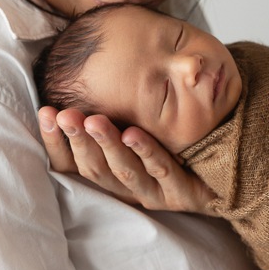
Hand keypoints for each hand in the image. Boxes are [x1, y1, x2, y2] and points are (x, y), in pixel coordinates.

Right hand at [38, 107, 213, 212]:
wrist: (223, 178)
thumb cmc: (171, 150)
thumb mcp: (136, 130)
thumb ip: (110, 114)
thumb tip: (75, 76)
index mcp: (109, 177)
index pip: (72, 165)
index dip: (56, 141)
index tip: (45, 112)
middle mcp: (126, 190)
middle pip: (94, 168)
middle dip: (77, 140)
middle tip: (63, 114)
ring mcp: (154, 193)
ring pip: (124, 171)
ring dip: (106, 145)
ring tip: (93, 120)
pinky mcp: (182, 194)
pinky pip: (162, 169)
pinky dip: (146, 151)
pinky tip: (134, 132)